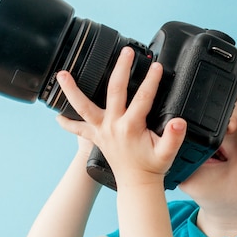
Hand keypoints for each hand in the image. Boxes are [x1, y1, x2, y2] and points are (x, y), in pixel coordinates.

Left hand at [56, 47, 186, 187]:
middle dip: (120, 68)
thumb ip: (174, 137)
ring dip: (71, 90)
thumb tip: (179, 122)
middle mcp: (113, 126)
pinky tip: (57, 115)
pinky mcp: (95, 137)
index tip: (157, 66)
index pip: (143, 97)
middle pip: (114, 91)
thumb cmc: (152, 167)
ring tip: (61, 74)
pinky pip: (77, 129)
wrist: (137, 184)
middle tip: (125, 52)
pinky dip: (67, 122)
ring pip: (83, 107)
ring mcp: (101, 131)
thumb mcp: (167, 153)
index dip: (151, 80)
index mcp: (131, 127)